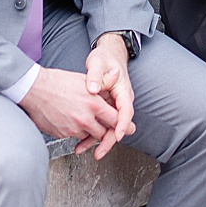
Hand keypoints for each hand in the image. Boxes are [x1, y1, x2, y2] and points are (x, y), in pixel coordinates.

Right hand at [18, 67, 117, 153]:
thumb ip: (103, 81)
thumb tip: (116, 75)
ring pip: (89, 136)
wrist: (34, 89)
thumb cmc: (57, 82)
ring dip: (90, 132)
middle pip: (104, 133)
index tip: (126, 128)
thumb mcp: (83, 79)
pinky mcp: (62, 134)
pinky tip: (72, 121)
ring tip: (86, 121)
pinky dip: (76, 132)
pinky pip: (74, 137)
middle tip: (108, 129)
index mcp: (93, 103)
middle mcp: (84, 118)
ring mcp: (73, 128)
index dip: (123, 125)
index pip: (116, 119)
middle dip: (107, 131)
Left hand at [82, 34, 136, 157]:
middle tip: (99, 152)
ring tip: (83, 150)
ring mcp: (113, 106)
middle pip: (118, 125)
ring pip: (108, 127)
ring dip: (97, 140)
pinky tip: (80, 140)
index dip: (122, 124)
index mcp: (123, 91)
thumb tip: (92, 88)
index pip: (125, 111)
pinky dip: (91, 132)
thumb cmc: (105, 58)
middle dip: (109, 140)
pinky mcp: (105, 108)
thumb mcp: (98, 64)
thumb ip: (96, 76)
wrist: (107, 55)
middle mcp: (120, 101)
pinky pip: (100, 123)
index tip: (116, 135)